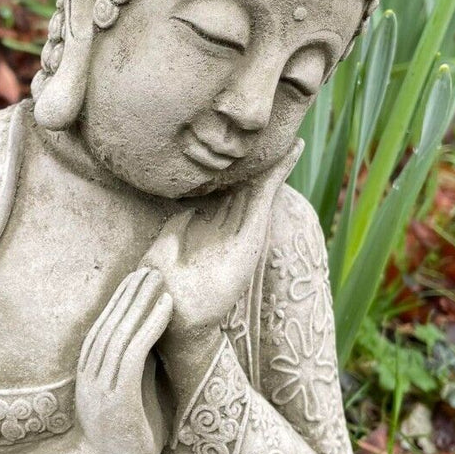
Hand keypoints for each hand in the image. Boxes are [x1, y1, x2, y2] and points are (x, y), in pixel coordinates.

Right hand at [74, 267, 172, 453]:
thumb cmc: (127, 437)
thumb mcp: (136, 393)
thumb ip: (141, 368)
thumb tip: (157, 340)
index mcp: (93, 369)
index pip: (106, 325)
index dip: (122, 299)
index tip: (140, 276)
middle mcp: (92, 371)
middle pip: (111, 321)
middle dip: (131, 292)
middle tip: (150, 266)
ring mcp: (102, 383)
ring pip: (121, 331)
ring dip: (141, 301)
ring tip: (160, 278)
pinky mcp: (116, 396)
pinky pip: (134, 351)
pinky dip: (150, 325)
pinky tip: (165, 307)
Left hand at [144, 140, 302, 346]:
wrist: (175, 320)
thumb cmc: (162, 287)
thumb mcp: (163, 247)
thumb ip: (176, 227)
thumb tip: (185, 210)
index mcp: (207, 225)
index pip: (224, 188)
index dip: (233, 168)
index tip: (241, 145)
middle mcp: (228, 226)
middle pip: (246, 185)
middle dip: (259, 163)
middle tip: (276, 134)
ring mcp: (242, 230)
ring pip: (260, 187)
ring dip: (276, 163)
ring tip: (292, 137)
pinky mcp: (252, 236)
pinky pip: (265, 197)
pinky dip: (279, 174)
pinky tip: (292, 151)